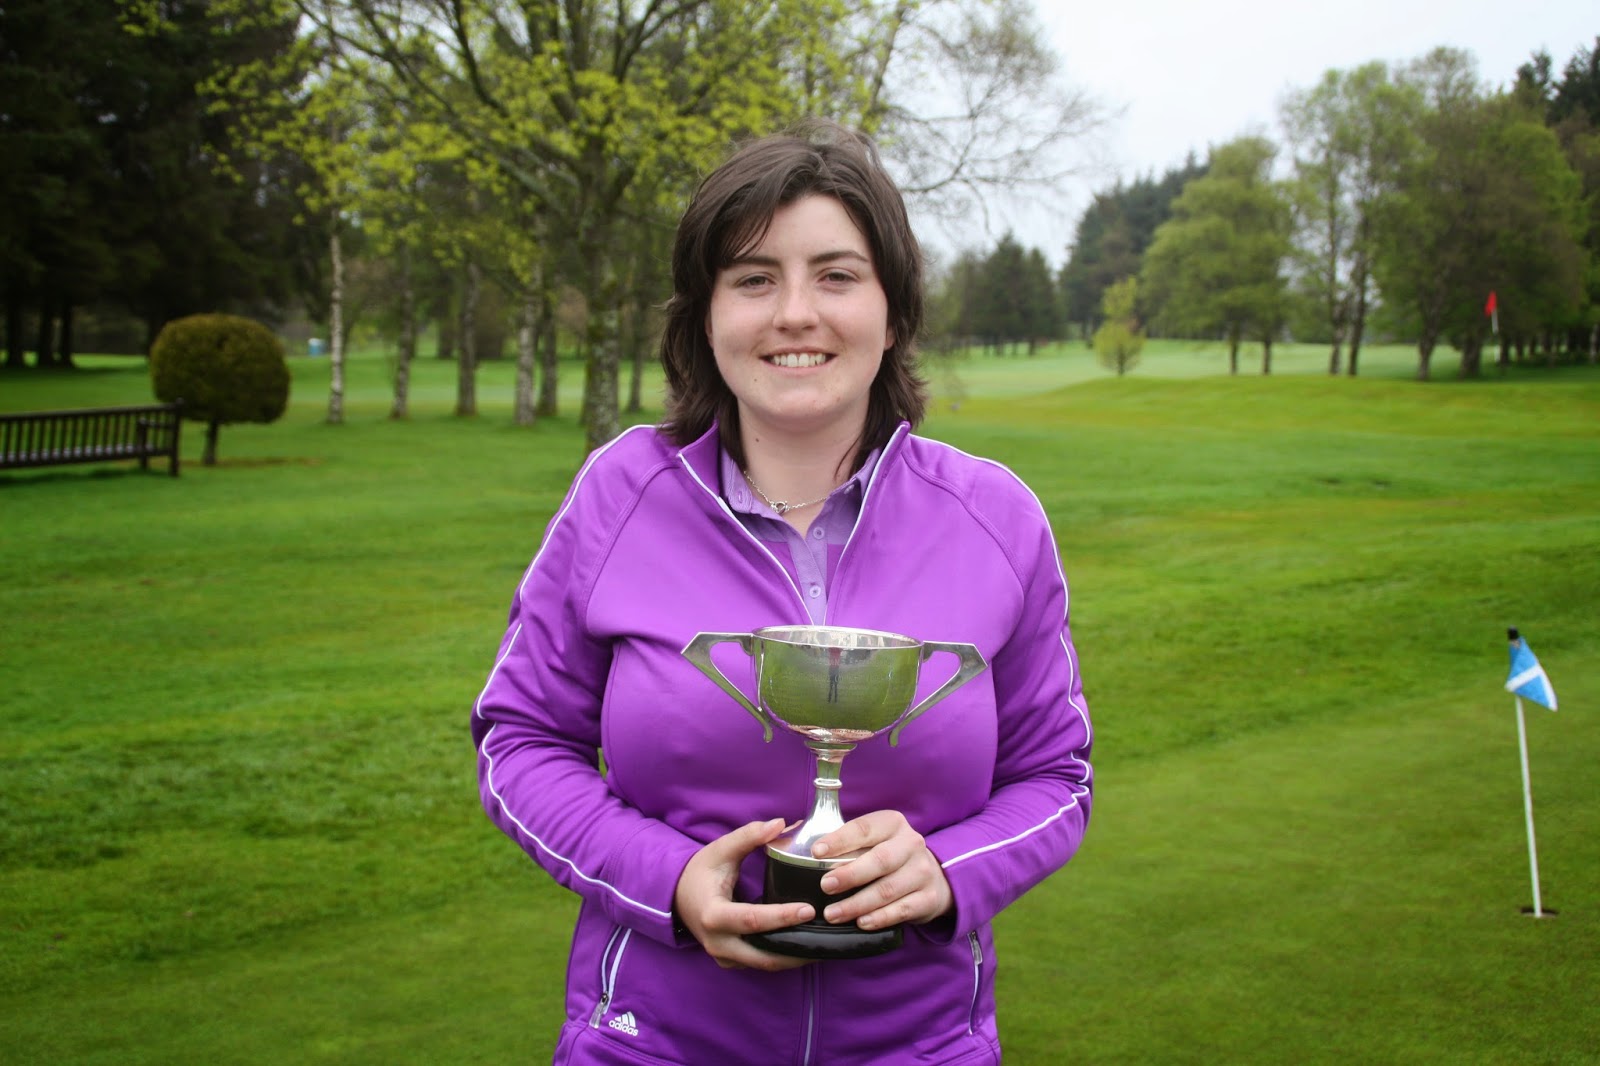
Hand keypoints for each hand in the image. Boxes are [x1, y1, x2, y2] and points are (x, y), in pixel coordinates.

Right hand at [673, 818, 815, 970]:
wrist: (677, 895)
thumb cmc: (701, 871)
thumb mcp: (721, 850)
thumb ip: (749, 836)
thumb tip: (779, 824)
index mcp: (713, 915)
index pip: (752, 920)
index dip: (781, 917)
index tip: (809, 910)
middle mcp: (718, 942)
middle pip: (763, 954)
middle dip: (796, 947)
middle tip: (826, 934)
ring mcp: (723, 957)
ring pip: (764, 964)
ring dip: (793, 956)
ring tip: (822, 943)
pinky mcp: (730, 962)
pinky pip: (759, 963)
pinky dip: (782, 957)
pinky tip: (803, 945)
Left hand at [811, 809, 952, 929]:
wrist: (929, 878)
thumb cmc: (886, 856)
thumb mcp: (871, 840)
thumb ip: (842, 842)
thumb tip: (797, 846)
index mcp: (892, 823)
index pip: (864, 828)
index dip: (839, 840)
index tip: (816, 852)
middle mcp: (911, 844)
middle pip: (880, 860)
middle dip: (850, 874)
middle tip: (825, 886)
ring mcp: (922, 871)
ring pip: (888, 889)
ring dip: (857, 903)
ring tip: (832, 914)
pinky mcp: (928, 898)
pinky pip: (902, 910)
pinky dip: (879, 918)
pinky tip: (861, 923)